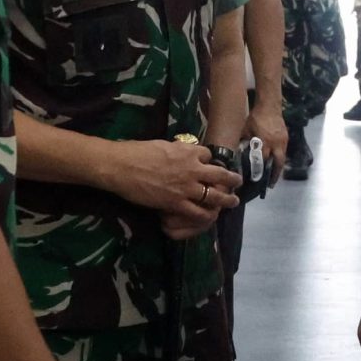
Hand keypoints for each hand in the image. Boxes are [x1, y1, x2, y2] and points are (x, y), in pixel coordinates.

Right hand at [108, 140, 239, 232]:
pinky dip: (206, 215)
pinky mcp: (176, 203)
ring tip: (233, 201)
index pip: (208, 155)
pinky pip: (197, 212)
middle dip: (232, 179)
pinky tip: (211, 216)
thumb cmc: (138, 152)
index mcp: (188, 152)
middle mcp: (192, 169)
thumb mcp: (163, 144)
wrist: (122, 166)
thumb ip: (178, 150)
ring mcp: (186, 187)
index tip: (210, 164)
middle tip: (238, 181)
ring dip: (226, 199)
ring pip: (214, 195)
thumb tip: (183, 151)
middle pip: (220, 175)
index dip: (209, 160)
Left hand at [248, 104, 288, 178]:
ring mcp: (283, 141)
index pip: (262, 160)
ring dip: (278, 169)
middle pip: (277, 164)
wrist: (270, 106)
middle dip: (274, 176)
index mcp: (264, 142)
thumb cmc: (255, 118)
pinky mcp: (286, 139)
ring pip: (282, 160)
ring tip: (273, 178)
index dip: (260, 171)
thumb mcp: (246, 130)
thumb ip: (244, 143)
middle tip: (269, 185)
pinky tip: (276, 164)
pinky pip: (284, 153)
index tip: (256, 180)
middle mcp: (276, 144)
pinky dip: (280, 160)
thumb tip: (238, 155)